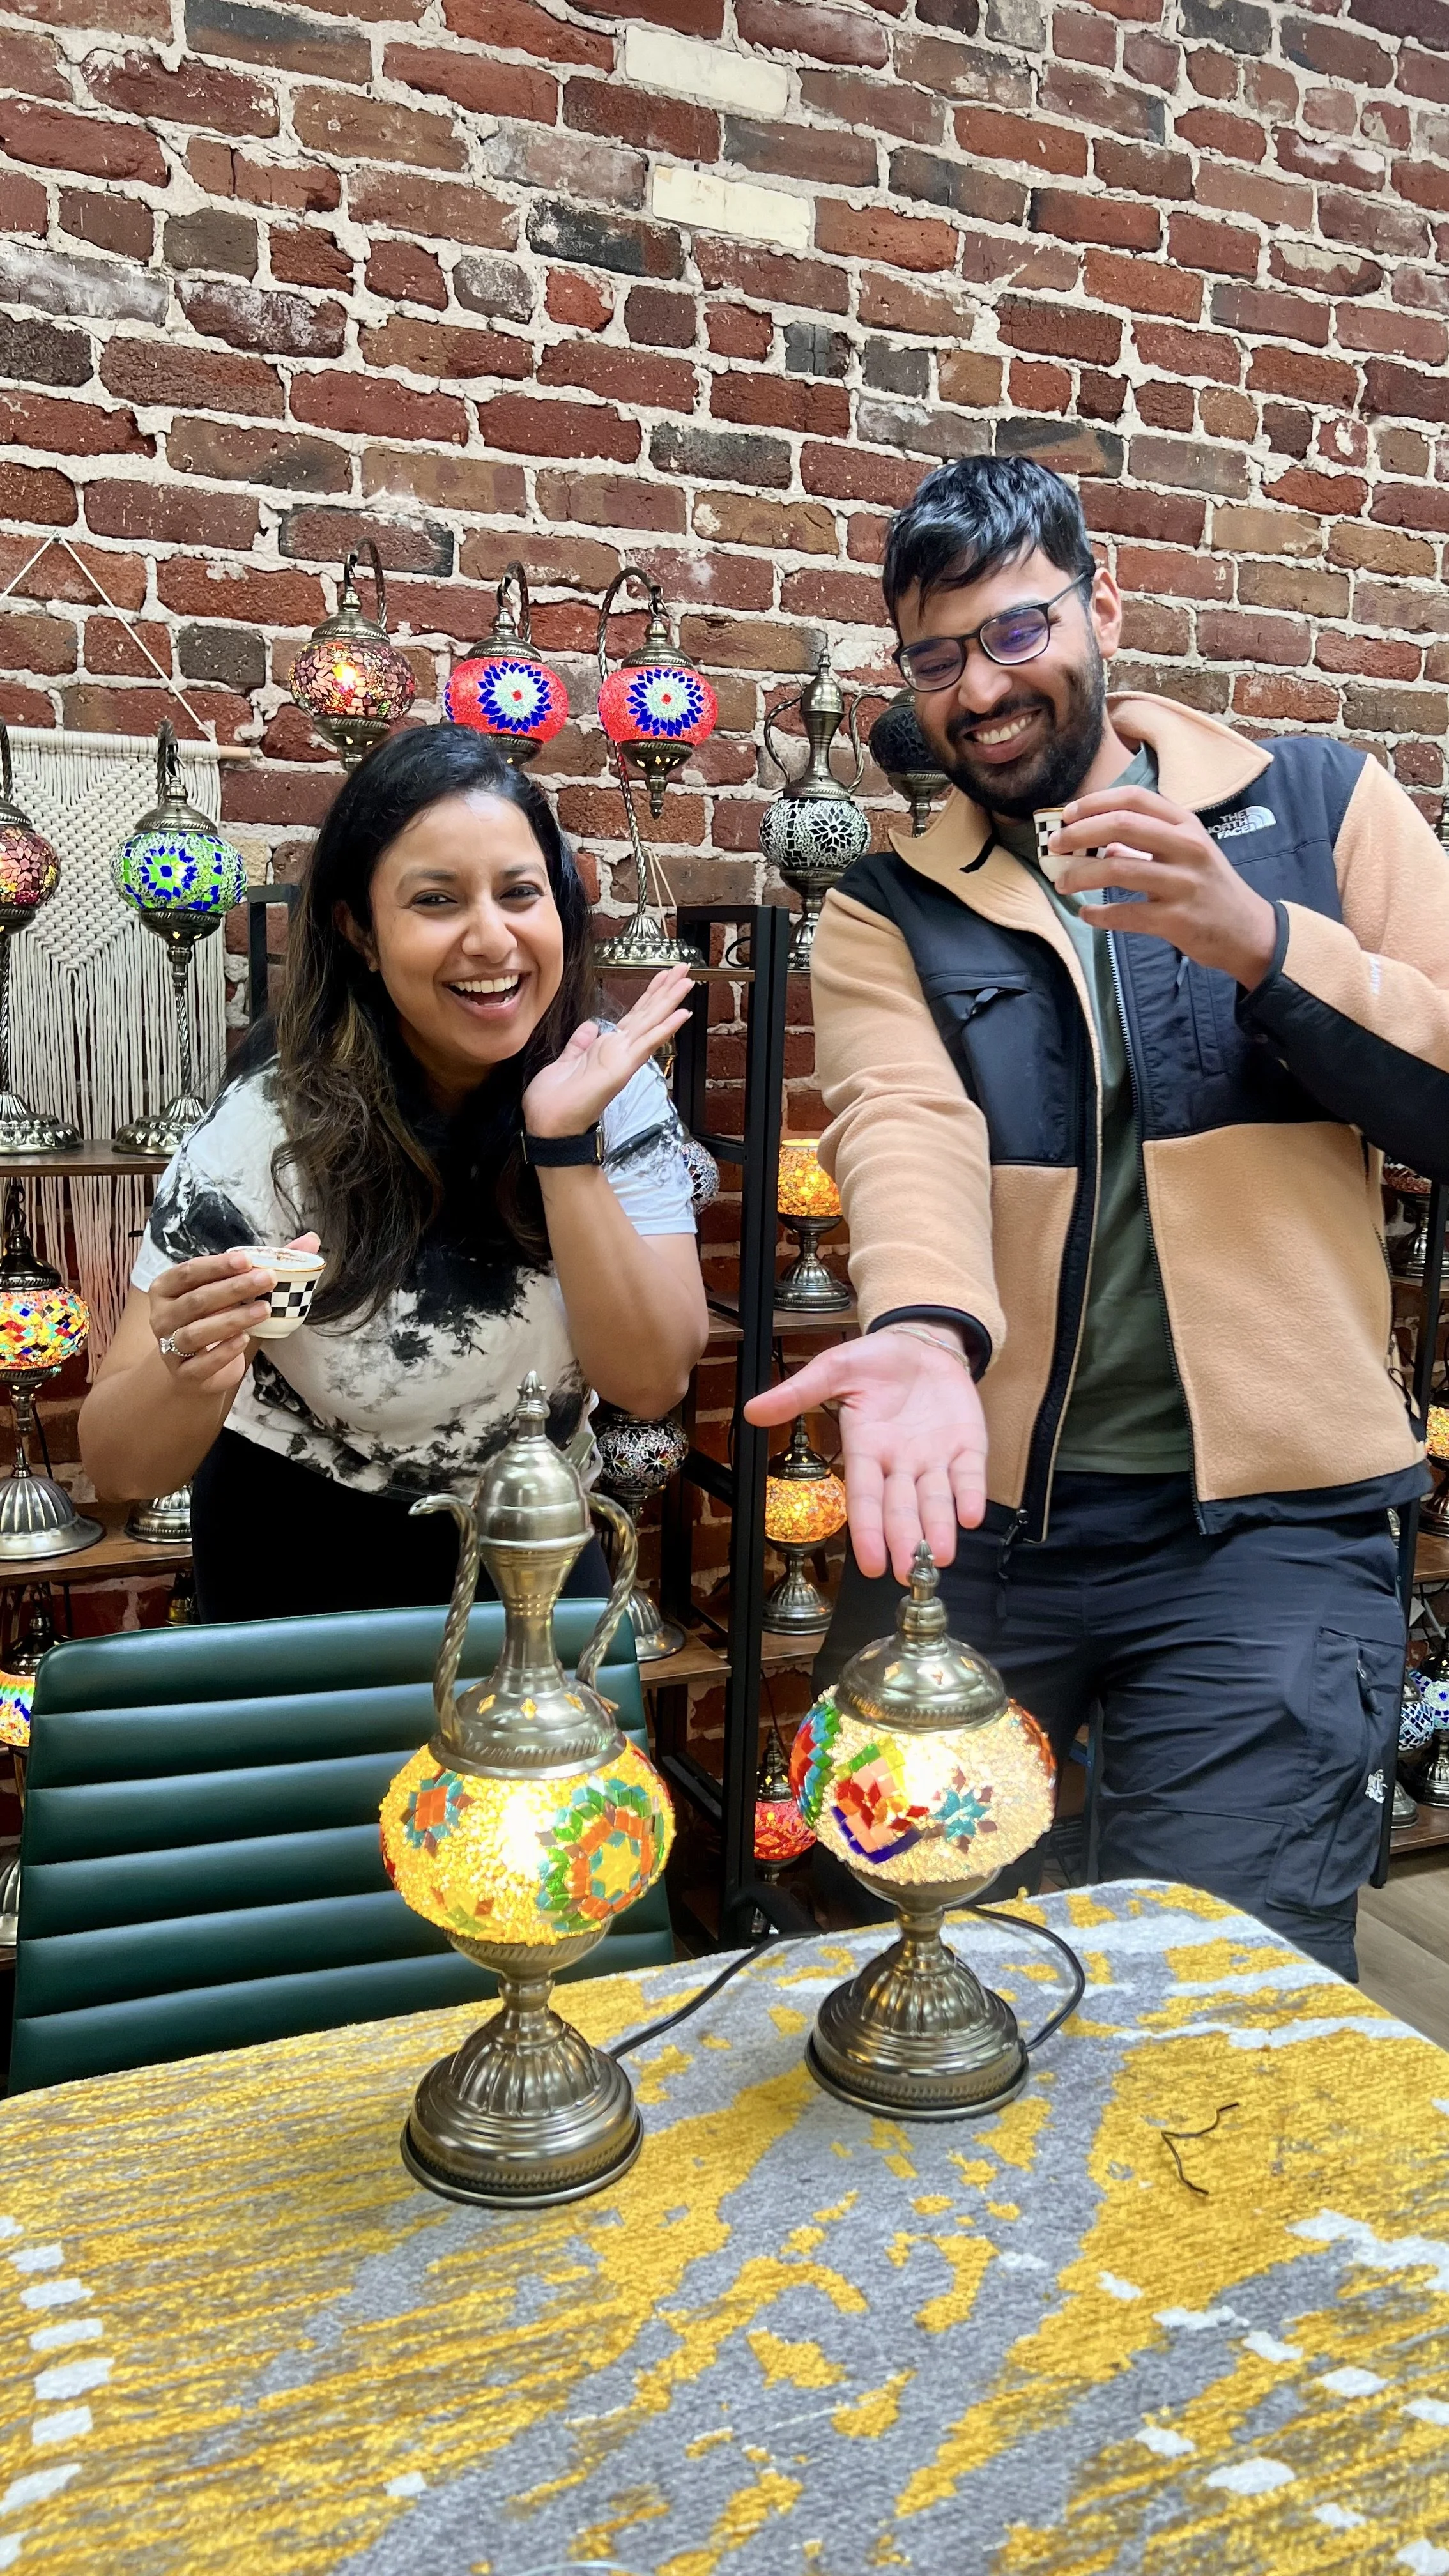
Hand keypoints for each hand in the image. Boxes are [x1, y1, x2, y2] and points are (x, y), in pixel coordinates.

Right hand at [148, 1234, 319, 1396]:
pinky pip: (201, 1364)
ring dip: (233, 1319)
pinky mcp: (183, 1374)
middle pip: (196, 1300)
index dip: (217, 1266)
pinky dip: (223, 1352)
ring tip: (265, 1309)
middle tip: (268, 1279)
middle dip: (233, 1288)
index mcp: (168, 1289)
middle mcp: (162, 1316)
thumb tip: (310, 1239)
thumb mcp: (234, 1292)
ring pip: (197, 1332)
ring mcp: (169, 1347)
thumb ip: (266, 1265)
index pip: (189, 1272)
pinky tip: (245, 1340)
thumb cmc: (215, 1321)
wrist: (197, 1370)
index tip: (248, 1259)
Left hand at [522, 966, 693, 1141]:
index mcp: (605, 1049)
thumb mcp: (564, 1062)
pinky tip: (681, 1014)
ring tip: (687, 981)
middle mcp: (619, 1052)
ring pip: (651, 1023)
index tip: (662, 978)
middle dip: (665, 990)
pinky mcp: (623, 1068)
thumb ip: (579, 1044)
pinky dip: (665, 1028)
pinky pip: (647, 1043)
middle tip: (683, 969)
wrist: (549, 1127)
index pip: (633, 1016)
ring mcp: (623, 1060)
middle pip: (647, 1014)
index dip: (648, 995)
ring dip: (670, 1001)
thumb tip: (591, 1025)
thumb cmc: (553, 1102)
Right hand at [744, 1330, 988, 1584]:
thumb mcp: (834, 1369)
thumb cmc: (875, 1361)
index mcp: (866, 1448)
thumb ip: (799, 1392)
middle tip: (905, 1572)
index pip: (864, 1495)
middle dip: (903, 1540)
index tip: (869, 1563)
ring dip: (939, 1528)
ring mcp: (935, 1456)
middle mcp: (900, 1462)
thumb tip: (752, 1411)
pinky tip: (971, 1516)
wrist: (920, 1342)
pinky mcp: (968, 1444)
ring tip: (939, 1556)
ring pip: (936, 1499)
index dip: (867, 1529)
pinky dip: (971, 1494)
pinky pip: (970, 1474)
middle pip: (901, 1507)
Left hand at [1050, 785, 1277, 986]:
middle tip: (1055, 845)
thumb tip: (1100, 841)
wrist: (1246, 930)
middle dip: (1079, 834)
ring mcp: (1183, 884)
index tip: (1068, 815)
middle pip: (1122, 826)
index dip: (1095, 803)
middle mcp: (1187, 848)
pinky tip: (1087, 915)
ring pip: (1118, 870)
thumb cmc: (1208, 887)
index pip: (1135, 798)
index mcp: (1186, 825)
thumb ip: (1147, 841)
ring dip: (1081, 875)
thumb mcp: (1186, 852)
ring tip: (1063, 883)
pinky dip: (1100, 915)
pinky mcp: (1177, 920)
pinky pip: (1127, 914)